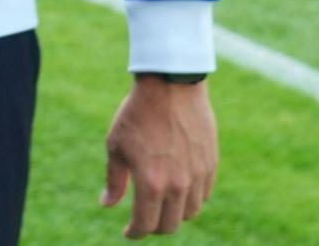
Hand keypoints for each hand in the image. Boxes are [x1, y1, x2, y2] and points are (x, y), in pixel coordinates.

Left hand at [102, 77, 218, 237]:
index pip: (146, 224)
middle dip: (154, 228)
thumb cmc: (137, 114)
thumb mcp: (116, 146)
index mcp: (151, 183)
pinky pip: (203, 194)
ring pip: (190, 213)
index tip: (128, 232)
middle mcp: (178, 185)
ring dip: (174, 215)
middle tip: (143, 222)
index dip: (135, 233)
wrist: (170, 87)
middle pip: (170, 225)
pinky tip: (178, 191)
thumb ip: (115, 180)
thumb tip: (107, 204)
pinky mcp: (211, 164)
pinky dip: (191, 199)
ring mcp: (197, 176)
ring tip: (160, 206)